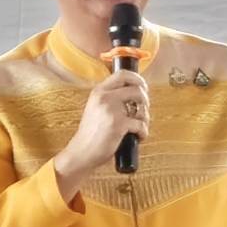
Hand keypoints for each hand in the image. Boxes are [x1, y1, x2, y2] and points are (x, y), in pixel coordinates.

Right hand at [54, 70, 148, 200]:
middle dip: (146, 99)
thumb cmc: (91, 135)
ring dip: (145, 117)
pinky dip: (143, 132)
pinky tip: (138, 137)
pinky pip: (141, 124)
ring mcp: (112, 110)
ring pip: (142, 106)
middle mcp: (105, 97)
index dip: (137, 79)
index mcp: (99, 92)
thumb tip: (135, 94)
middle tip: (143, 110)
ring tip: (139, 127)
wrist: (81, 153)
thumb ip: (110, 99)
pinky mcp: (119, 125)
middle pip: (137, 88)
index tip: (142, 87)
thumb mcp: (95, 109)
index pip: (122, 74)